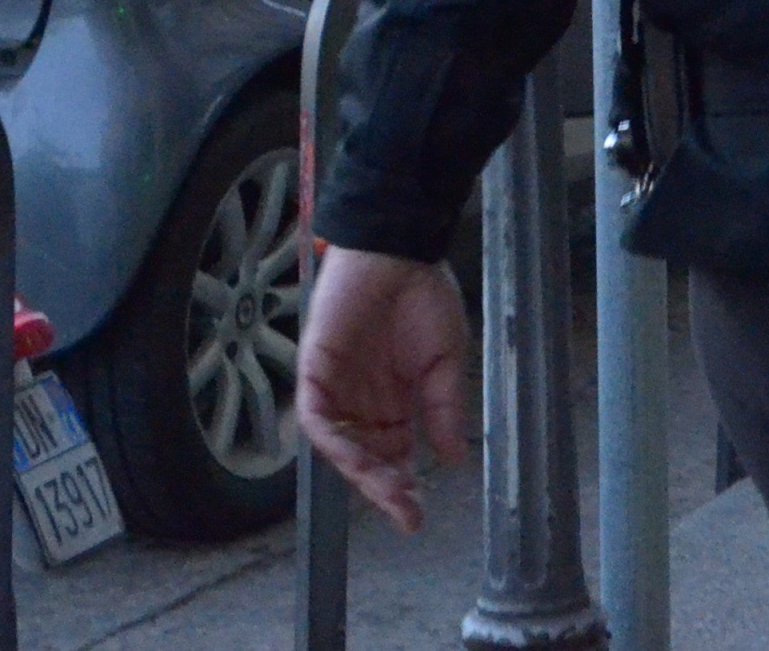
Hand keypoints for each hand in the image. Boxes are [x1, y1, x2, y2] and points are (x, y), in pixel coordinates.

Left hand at [295, 247, 471, 532]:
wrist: (399, 253)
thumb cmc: (424, 299)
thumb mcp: (446, 360)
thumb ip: (444, 408)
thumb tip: (453, 458)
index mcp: (393, 401)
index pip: (392, 454)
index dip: (402, 485)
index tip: (418, 515)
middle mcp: (361, 402)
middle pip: (365, 457)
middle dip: (383, 487)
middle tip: (405, 509)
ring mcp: (336, 388)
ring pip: (340, 445)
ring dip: (361, 470)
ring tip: (387, 489)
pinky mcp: (314, 372)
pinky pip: (317, 416)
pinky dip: (333, 439)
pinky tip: (356, 456)